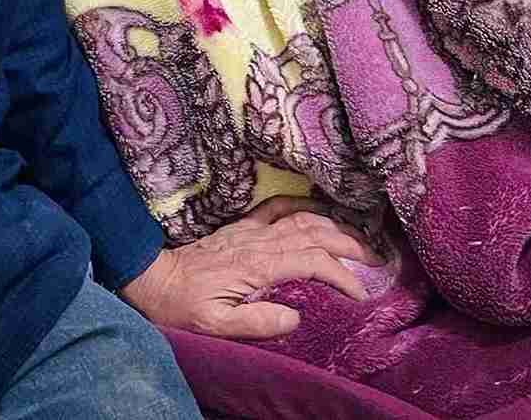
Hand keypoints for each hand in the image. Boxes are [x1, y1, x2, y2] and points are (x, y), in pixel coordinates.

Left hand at [118, 196, 378, 338]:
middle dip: (350, 245)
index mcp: (257, 265)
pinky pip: (279, 208)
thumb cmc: (183, 307)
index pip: (311, 262)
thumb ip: (255, 322)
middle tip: (378, 259)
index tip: (360, 292)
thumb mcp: (214, 325)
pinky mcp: (242, 226)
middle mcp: (259, 241)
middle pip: (316, 234)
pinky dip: (304, 205)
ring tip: (361, 236)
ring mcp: (251, 230)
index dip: (340, 274)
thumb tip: (295, 318)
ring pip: (303, 218)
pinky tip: (321, 208)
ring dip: (335, 224)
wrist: (153, 279)